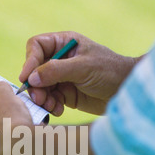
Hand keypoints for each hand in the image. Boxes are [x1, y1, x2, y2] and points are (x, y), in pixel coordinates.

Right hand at [19, 31, 141, 115]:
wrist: (127, 91)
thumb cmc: (110, 71)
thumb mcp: (83, 68)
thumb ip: (56, 71)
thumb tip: (31, 78)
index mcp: (64, 44)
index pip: (37, 47)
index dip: (29, 61)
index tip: (26, 78)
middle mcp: (60, 59)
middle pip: (35, 70)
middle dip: (35, 85)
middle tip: (39, 99)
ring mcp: (62, 78)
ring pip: (40, 87)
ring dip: (42, 98)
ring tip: (51, 106)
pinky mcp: (65, 94)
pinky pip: (50, 99)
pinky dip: (51, 106)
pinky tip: (59, 110)